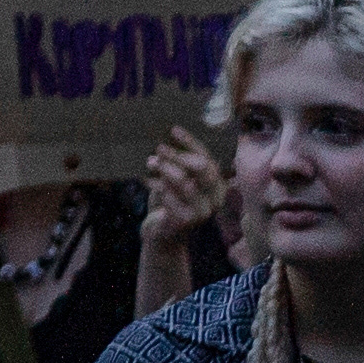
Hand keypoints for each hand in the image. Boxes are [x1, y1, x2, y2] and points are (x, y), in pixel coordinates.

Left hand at [145, 126, 225, 240]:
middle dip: (178, 154)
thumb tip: (162, 136)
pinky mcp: (188, 220)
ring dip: (164, 169)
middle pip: (200, 167)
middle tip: (159, 147)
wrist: (163, 233)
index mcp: (217, 183)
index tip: (174, 129)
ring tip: (150, 162)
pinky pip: (171, 196)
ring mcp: (204, 210)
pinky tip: (146, 181)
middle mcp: (216, 197)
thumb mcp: (176, 178)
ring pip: (185, 181)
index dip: (191, 143)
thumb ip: (177, 162)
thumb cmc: (169, 199)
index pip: (208, 157)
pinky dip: (156, 186)